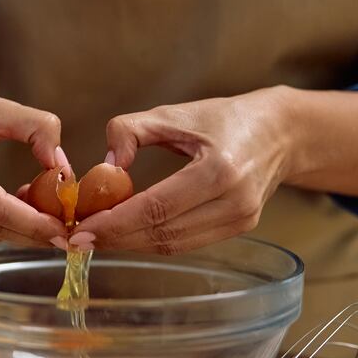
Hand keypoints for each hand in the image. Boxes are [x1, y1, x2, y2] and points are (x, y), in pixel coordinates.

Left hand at [76, 87, 292, 253]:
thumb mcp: (174, 112)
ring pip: (174, 245)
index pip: (157, 207)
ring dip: (131, 244)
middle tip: (78, 238)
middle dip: (117, 238)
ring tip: (96, 238)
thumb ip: (131, 130)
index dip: (116, 223)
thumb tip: (106, 164)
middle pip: (163, 233)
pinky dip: (152, 241)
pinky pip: (187, 242)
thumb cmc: (222, 118)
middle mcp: (235, 200)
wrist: (279, 131)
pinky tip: (126, 234)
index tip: (82, 229)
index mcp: (219, 168)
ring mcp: (241, 219)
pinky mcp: (240, 228)